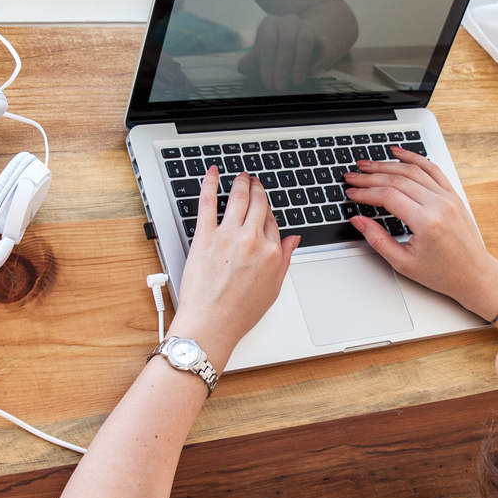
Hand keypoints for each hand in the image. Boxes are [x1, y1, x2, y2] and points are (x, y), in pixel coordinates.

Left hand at [172, 165, 298, 363]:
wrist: (211, 324)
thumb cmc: (238, 313)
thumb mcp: (272, 288)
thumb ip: (284, 260)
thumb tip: (293, 241)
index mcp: (271, 253)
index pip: (273, 223)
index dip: (268, 213)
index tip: (264, 207)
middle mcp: (252, 240)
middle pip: (258, 206)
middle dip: (258, 190)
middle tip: (254, 181)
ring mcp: (227, 236)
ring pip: (238, 199)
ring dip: (241, 183)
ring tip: (241, 176)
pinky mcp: (204, 237)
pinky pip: (208, 202)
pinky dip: (210, 184)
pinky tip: (212, 174)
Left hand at [238, 15, 327, 89]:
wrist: (303, 33)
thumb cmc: (278, 47)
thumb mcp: (264, 52)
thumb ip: (253, 60)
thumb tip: (242, 68)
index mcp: (270, 24)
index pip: (268, 42)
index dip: (267, 64)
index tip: (267, 83)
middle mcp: (288, 22)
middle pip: (286, 42)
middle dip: (282, 66)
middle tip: (279, 87)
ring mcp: (307, 28)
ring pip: (305, 40)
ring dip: (300, 62)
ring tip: (296, 82)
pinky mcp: (323, 36)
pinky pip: (326, 43)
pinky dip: (327, 54)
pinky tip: (326, 67)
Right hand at [343, 148, 497, 325]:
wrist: (474, 275)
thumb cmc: (443, 273)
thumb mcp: (404, 262)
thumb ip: (378, 240)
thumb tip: (358, 221)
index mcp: (427, 223)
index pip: (388, 197)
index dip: (365, 193)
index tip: (351, 193)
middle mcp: (439, 205)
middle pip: (397, 180)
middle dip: (370, 176)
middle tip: (352, 176)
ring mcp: (448, 197)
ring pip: (413, 171)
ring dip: (387, 164)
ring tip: (368, 164)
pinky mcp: (453, 195)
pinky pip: (432, 169)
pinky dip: (414, 158)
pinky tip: (399, 153)